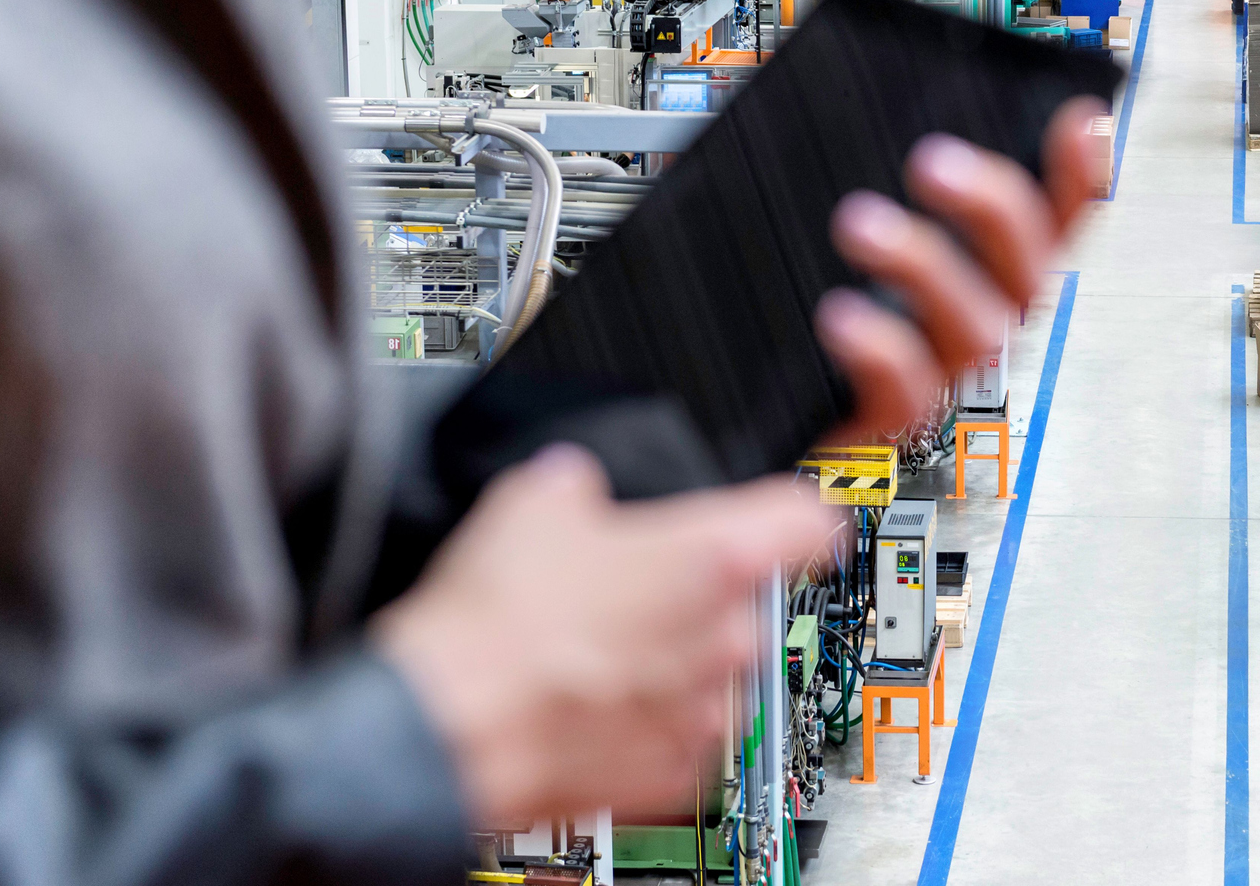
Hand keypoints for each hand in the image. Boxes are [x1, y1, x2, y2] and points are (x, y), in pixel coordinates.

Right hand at [372, 445, 836, 824]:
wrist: (452, 726)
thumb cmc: (502, 624)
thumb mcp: (533, 502)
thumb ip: (579, 485)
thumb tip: (571, 484)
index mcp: (718, 556)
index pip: (807, 519)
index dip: (797, 510)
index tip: (792, 515)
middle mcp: (728, 637)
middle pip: (746, 601)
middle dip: (697, 597)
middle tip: (631, 592)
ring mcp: (703, 712)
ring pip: (715, 673)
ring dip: (673, 664)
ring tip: (595, 654)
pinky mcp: (671, 776)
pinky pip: (680, 737)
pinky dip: (645, 725)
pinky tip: (588, 707)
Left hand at [814, 98, 1106, 443]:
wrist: (721, 406)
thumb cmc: (782, 304)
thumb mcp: (811, 218)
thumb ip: (846, 165)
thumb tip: (834, 93)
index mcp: (975, 270)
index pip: (1051, 223)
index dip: (1080, 178)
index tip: (1078, 121)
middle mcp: (974, 324)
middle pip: (1030, 273)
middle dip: (995, 208)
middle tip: (933, 162)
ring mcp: (936, 377)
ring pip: (980, 333)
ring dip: (928, 266)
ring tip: (859, 222)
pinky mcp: (882, 424)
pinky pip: (908, 398)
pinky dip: (884, 350)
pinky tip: (839, 314)